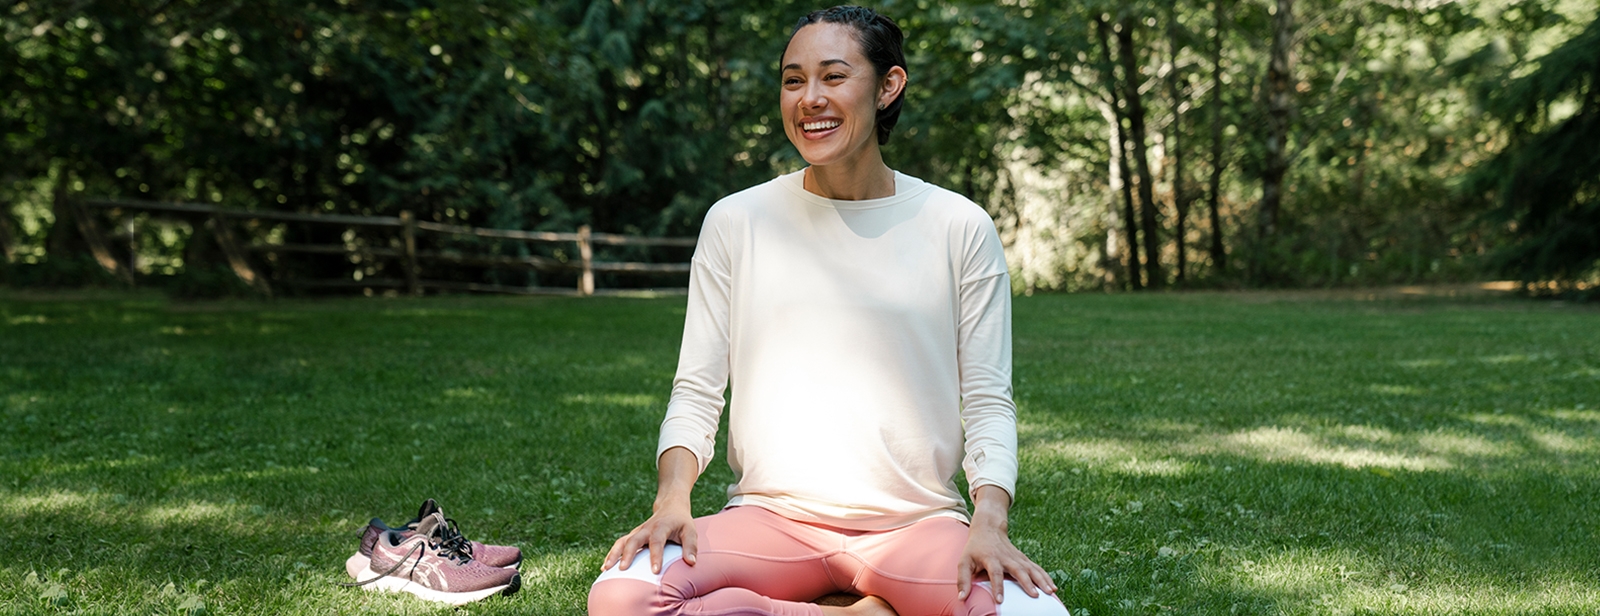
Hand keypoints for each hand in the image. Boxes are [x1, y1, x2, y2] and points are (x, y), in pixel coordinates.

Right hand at [601, 447, 702, 573]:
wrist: (670, 506)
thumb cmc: (681, 522)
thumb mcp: (690, 531)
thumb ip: (691, 546)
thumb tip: (691, 563)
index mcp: (661, 527)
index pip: (657, 542)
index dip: (656, 556)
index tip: (654, 571)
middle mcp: (646, 529)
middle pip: (634, 540)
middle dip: (627, 554)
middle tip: (623, 569)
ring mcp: (637, 532)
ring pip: (622, 541)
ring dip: (613, 554)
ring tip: (606, 569)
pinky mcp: (633, 536)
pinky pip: (619, 544)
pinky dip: (612, 554)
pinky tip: (605, 567)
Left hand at [956, 486, 1056, 602]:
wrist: (988, 529)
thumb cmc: (974, 549)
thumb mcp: (964, 561)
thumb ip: (963, 580)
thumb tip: (961, 598)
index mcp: (991, 558)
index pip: (994, 573)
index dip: (997, 586)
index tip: (1000, 600)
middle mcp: (1006, 557)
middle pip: (1018, 570)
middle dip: (1027, 583)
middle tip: (1034, 596)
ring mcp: (1017, 557)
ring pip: (1031, 568)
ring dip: (1041, 580)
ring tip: (1050, 592)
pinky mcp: (1023, 559)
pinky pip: (1036, 568)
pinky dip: (1045, 577)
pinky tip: (1052, 587)